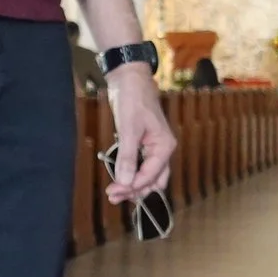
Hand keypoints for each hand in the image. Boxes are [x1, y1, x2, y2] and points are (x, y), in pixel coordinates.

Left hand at [104, 66, 175, 202]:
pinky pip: (140, 166)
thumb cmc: (133, 99)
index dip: (132, 187)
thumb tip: (125, 182)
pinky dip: (131, 175)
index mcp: (164, 147)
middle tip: (113, 197)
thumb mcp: (129, 128)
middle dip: (135, 191)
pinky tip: (119, 180)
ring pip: (148, 175)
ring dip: (133, 186)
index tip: (113, 192)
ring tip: (114, 194)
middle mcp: (162, 150)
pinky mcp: (143, 145)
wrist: (129, 79)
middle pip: (153, 180)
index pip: (150, 176)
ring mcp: (153, 148)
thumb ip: (127, 156)